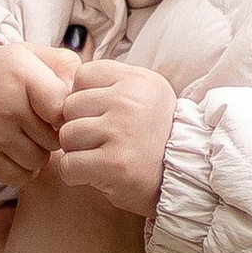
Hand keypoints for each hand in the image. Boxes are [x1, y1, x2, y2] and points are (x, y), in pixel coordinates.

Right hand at [0, 37, 77, 182]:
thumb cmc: (9, 72)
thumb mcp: (37, 56)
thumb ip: (68, 68)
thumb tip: (85, 98)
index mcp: (22, 76)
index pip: (60, 109)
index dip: (67, 114)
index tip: (60, 109)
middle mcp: (4, 107)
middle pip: (53, 140)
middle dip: (54, 133)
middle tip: (42, 122)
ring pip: (37, 162)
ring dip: (39, 152)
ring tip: (29, 135)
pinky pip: (18, 177)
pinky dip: (22, 168)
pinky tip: (17, 150)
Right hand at [0, 171, 200, 252]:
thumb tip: (10, 209)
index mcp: (49, 184)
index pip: (51, 155)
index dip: (50, 173)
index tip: (50, 195)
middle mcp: (93, 185)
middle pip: (93, 164)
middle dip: (87, 183)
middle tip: (79, 216)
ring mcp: (130, 203)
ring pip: (124, 188)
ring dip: (115, 204)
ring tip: (107, 237)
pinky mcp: (159, 227)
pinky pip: (152, 217)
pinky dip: (143, 230)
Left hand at [51, 58, 178, 220]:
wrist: (185, 177)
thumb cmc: (155, 138)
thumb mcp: (146, 95)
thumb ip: (111, 85)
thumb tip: (66, 87)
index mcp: (137, 80)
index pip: (82, 75)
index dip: (84, 98)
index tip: (100, 115)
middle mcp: (129, 101)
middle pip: (70, 106)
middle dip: (78, 126)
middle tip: (101, 141)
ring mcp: (121, 131)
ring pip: (67, 135)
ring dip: (77, 151)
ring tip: (100, 157)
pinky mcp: (114, 163)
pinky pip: (69, 165)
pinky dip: (76, 174)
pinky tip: (96, 174)